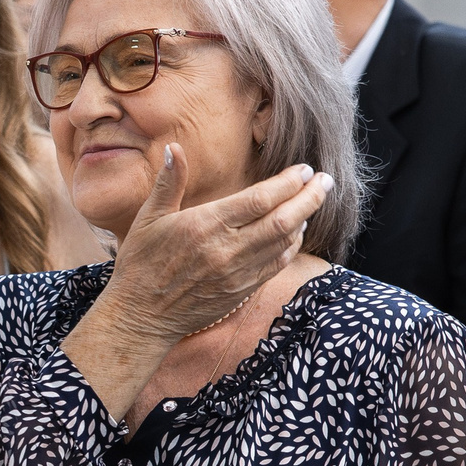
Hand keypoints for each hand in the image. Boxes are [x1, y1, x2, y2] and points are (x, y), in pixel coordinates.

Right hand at [106, 152, 328, 341]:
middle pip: (283, 219)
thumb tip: (176, 148)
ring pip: (285, 242)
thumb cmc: (140, 265)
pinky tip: (296, 232)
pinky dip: (292, 246)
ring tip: (314, 201)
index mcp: (206, 224)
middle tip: (325, 181)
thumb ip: (169, 183)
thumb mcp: (148, 219)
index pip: (261, 198)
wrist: (141, 317)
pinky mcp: (241, 291)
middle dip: (310, 197)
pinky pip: (276, 264)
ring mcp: (238, 273)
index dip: (289, 182)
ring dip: (305, 219)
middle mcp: (227, 249)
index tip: (304, 170)